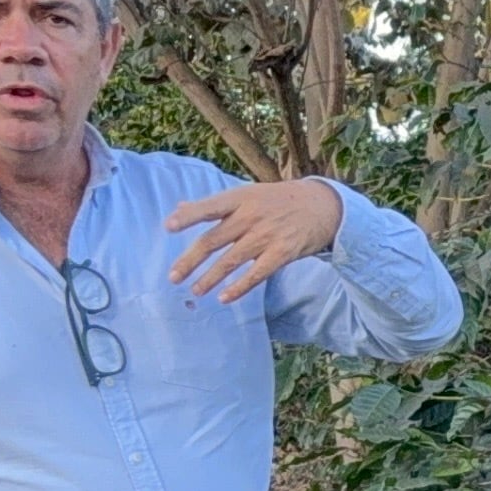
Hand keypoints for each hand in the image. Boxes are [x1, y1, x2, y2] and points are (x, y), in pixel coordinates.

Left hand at [165, 179, 345, 303]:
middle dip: (190, 260)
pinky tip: (224, 297)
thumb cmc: (279, 200)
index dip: (188, 216)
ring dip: (210, 278)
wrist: (322, 206)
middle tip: (173, 276)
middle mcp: (251, 216)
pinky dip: (239, 287)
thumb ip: (215, 204)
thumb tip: (179, 208)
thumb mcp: (248, 193)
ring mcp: (267, 235)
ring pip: (231, 260)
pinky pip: (256, 274)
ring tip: (195, 291)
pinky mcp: (282, 253)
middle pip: (213, 240)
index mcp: (240, 198)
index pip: (209, 207)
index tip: (168, 227)